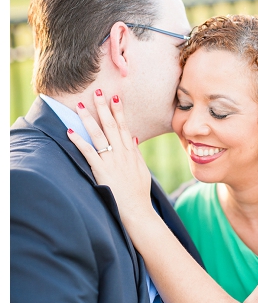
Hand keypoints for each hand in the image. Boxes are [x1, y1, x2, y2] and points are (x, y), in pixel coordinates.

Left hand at [67, 90, 153, 224]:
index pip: (124, 127)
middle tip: (97, 92)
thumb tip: (133, 137)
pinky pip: (88, 153)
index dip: (119, 112)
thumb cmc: (139, 192)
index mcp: (131, 152)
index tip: (114, 98)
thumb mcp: (142, 170)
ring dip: (88, 119)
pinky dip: (79, 142)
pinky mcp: (102, 171)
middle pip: (111, 126)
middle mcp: (122, 153)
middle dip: (103, 108)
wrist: (137, 210)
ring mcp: (112, 161)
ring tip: (80, 106)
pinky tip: (70, 132)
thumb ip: (136, 152)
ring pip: (99, 135)